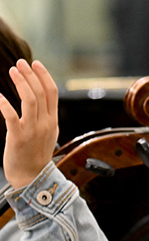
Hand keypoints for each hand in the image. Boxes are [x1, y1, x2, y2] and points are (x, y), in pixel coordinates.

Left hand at [0, 60, 58, 188]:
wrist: (31, 177)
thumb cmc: (35, 155)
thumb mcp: (47, 133)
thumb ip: (44, 116)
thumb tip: (39, 100)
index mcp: (52, 121)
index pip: (52, 93)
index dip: (44, 76)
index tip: (35, 63)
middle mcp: (45, 123)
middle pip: (40, 93)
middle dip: (30, 75)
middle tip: (20, 62)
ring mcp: (33, 130)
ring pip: (30, 100)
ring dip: (21, 83)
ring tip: (12, 70)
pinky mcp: (18, 137)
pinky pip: (12, 117)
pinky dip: (5, 104)